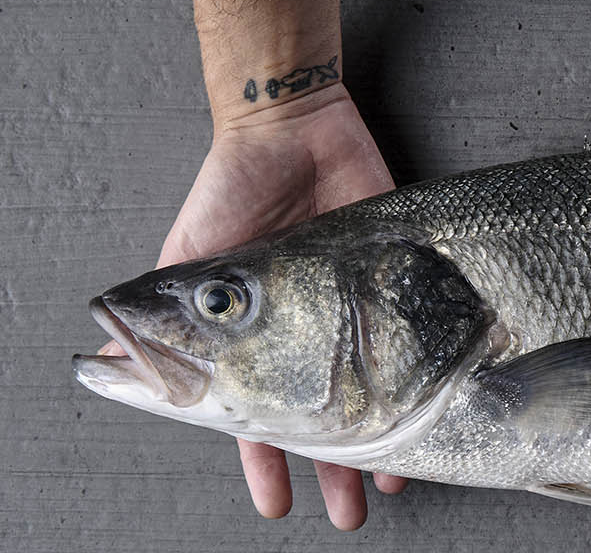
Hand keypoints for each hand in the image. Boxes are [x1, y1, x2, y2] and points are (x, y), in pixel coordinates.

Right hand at [99, 85, 405, 528]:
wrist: (292, 126)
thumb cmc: (232, 186)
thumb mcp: (193, 255)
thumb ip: (162, 311)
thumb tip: (105, 360)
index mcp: (254, 335)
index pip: (258, 413)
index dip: (263, 459)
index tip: (275, 500)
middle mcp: (307, 331)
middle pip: (323, 415)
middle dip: (329, 468)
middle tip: (344, 516)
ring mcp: (355, 310)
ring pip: (375, 391)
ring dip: (380, 440)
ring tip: (387, 488)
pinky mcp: (399, 278)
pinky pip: (419, 344)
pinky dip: (427, 381)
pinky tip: (436, 415)